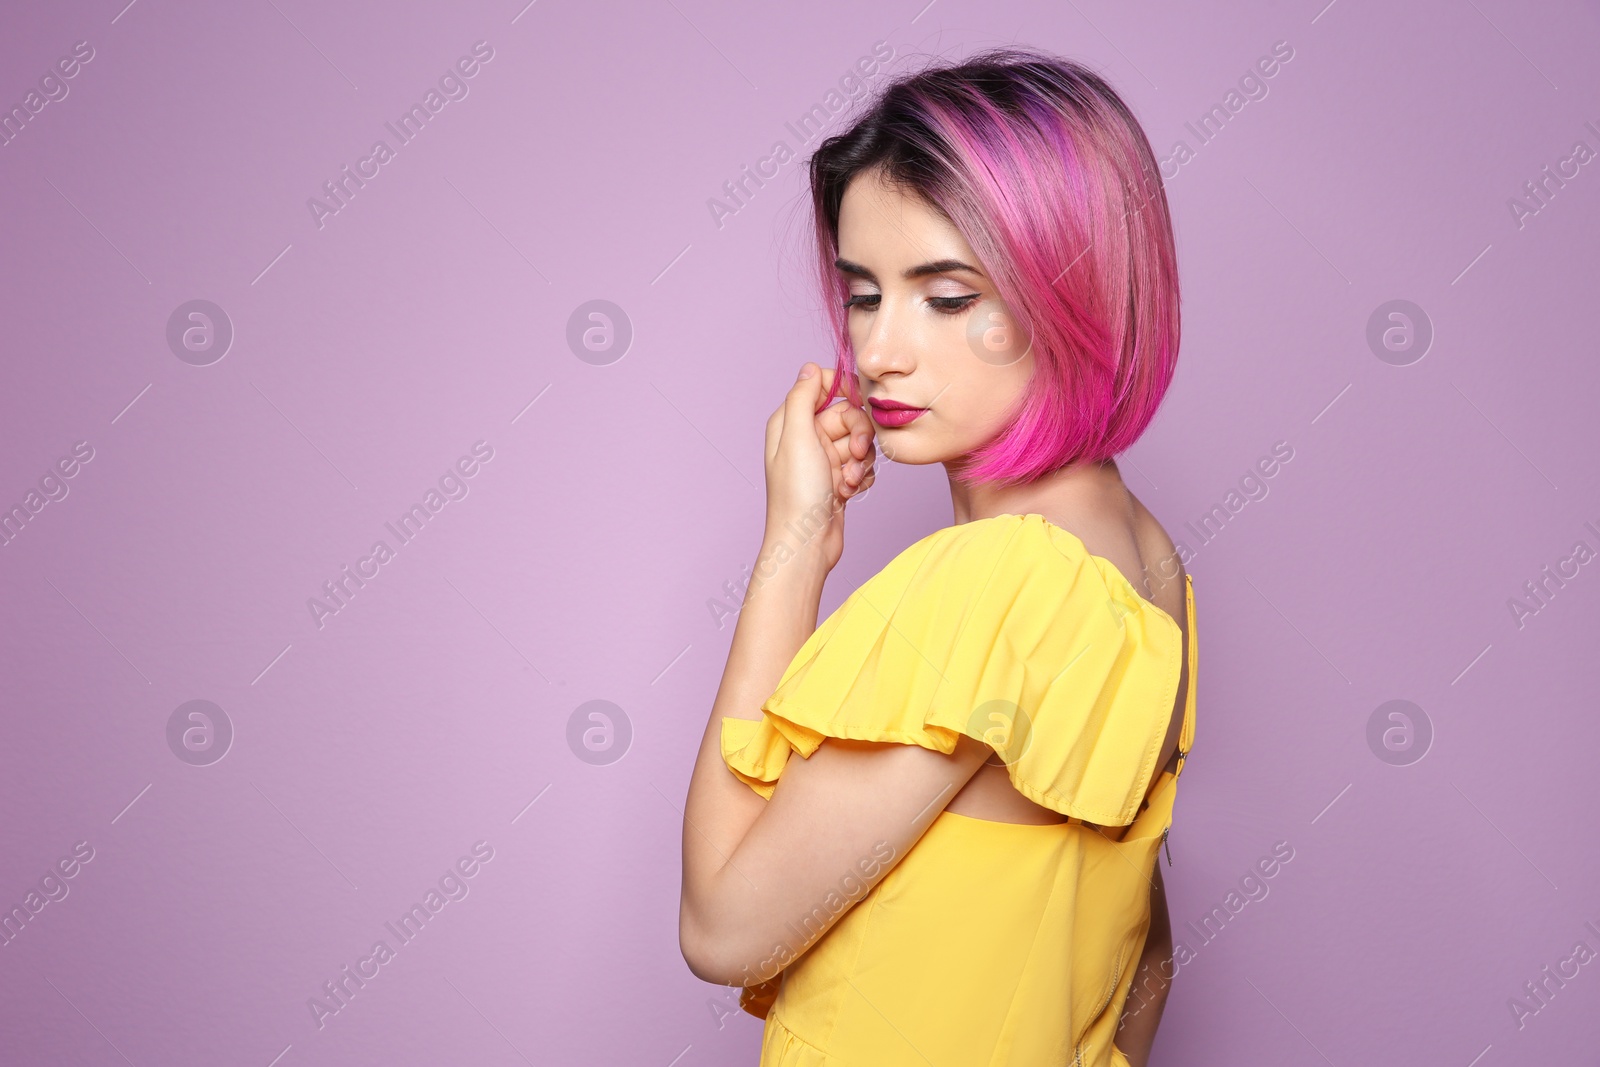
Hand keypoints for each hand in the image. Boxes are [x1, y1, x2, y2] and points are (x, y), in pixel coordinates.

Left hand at [762, 362, 875, 570]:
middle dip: (857, 435)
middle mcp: (805, 438)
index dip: (844, 391)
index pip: (822, 386)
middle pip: (847, 415)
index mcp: (789, 422)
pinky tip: (848, 493)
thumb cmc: (797, 495)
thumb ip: (802, 398)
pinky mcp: (837, 479)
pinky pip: (861, 464)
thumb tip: (811, 367)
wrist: (806, 545)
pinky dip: (860, 477)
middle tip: (851, 456)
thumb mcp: (797, 438)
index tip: (859, 403)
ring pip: (859, 441)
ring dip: (860, 461)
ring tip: (846, 482)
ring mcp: (822, 459)